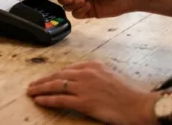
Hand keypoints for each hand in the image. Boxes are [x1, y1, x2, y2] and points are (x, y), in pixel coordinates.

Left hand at [27, 61, 155, 124]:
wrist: (140, 105)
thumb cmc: (130, 94)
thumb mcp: (111, 75)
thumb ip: (96, 74)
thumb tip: (84, 79)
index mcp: (93, 65)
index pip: (67, 69)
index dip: (53, 75)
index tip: (46, 78)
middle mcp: (86, 73)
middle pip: (57, 75)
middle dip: (43, 80)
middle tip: (32, 85)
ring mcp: (84, 87)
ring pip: (55, 85)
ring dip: (40, 89)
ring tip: (31, 92)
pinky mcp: (84, 101)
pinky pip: (60, 99)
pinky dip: (47, 99)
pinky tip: (39, 100)